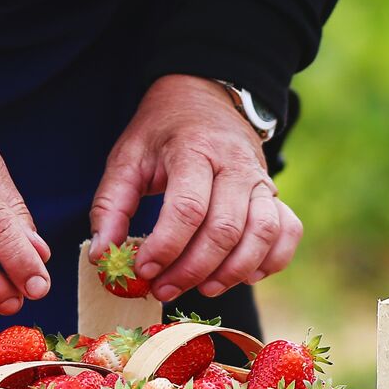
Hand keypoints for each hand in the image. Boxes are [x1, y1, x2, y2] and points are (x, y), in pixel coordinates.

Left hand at [89, 75, 303, 300]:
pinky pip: (287, 232)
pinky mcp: (275, 193)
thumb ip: (110, 207)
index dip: (166, 246)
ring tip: (201, 290)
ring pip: (261, 234)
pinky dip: (270, 261)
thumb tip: (101, 258)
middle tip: (163, 289)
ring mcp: (261, 179)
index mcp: (194, 150)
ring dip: (232, 272)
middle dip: (192, 270)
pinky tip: (242, 277)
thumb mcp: (126, 159)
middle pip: (225, 229)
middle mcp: (235, 165)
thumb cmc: (161, 134)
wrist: (204, 98)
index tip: (143, 270)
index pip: (188, 208)